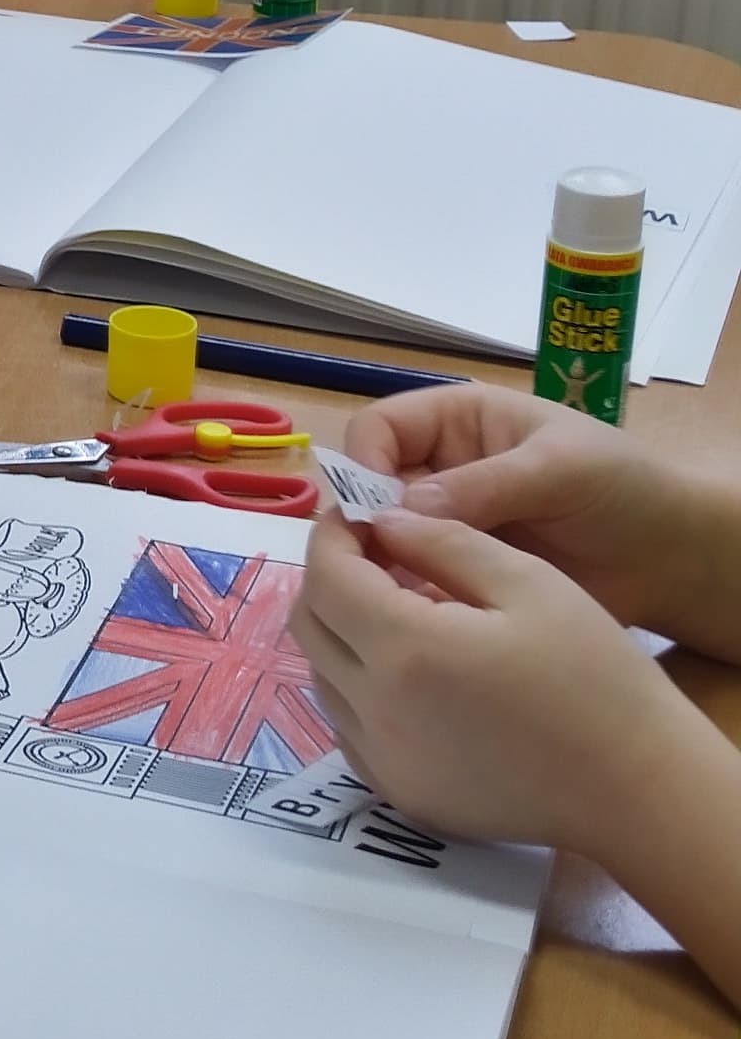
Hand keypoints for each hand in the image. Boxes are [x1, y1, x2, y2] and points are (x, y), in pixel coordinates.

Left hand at [292, 507, 683, 854]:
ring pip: (322, 677)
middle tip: (376, 557)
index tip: (359, 515)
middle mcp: (373, 710)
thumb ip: (444, 542)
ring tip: (398, 613)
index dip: (333, 536)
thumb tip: (383, 522)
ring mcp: (381, 759)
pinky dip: (357, 689)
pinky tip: (410, 675)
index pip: (326, 576)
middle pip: (310, 626)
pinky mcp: (398, 793)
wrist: (634, 788)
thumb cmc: (595, 677)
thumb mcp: (530, 583)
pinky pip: (348, 727)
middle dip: (329, 579)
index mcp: (405, 649)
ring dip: (342, 635)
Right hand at [338, 383, 740, 648]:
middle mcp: (442, 468)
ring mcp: (449, 524)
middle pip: (371, 487)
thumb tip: (400, 509)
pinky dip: (410, 597)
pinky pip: (413, 580)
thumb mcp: (558, 469)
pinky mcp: (460, 572)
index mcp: (459, 420)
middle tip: (380, 567)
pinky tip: (424, 618)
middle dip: (369, 522)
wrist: (673, 559)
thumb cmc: (623, 490)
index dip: (365, 464)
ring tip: (402, 599)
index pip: (379, 428)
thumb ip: (483, 484)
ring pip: (385, 538)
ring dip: (385, 564)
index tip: (375, 513)